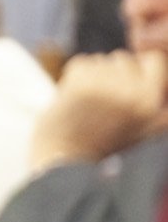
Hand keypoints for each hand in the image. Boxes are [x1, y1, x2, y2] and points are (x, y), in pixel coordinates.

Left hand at [34, 49, 167, 172]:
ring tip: (86, 103)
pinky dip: (73, 77)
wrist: (64, 162)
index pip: (153, 60)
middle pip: (123, 58)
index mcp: (151, 102)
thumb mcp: (143, 130)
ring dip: (91, 76)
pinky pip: (80, 63)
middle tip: (99, 101)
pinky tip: (72, 99)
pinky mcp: (81, 85)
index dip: (136, 68)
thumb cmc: (102, 147)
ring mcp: (108, 88)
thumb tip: (161, 90)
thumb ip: (157, 111)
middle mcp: (134, 93)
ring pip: (100, 60)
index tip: (123, 84)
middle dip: (110, 74)